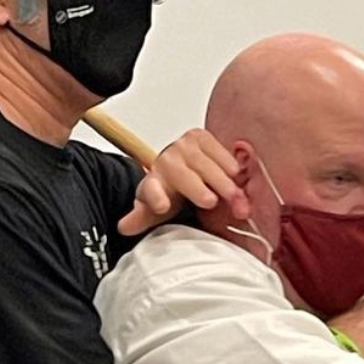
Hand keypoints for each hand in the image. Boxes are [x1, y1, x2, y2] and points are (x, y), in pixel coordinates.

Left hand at [117, 128, 237, 237]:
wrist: (182, 170)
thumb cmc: (171, 194)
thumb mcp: (156, 212)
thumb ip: (142, 220)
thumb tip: (123, 227)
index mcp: (152, 185)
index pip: (150, 191)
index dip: (155, 198)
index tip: (162, 207)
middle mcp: (166, 161)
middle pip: (184, 176)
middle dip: (199, 190)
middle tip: (212, 203)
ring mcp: (184, 146)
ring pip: (205, 163)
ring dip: (223, 181)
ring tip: (236, 198)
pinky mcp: (202, 137)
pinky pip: (219, 150)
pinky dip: (231, 165)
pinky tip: (239, 178)